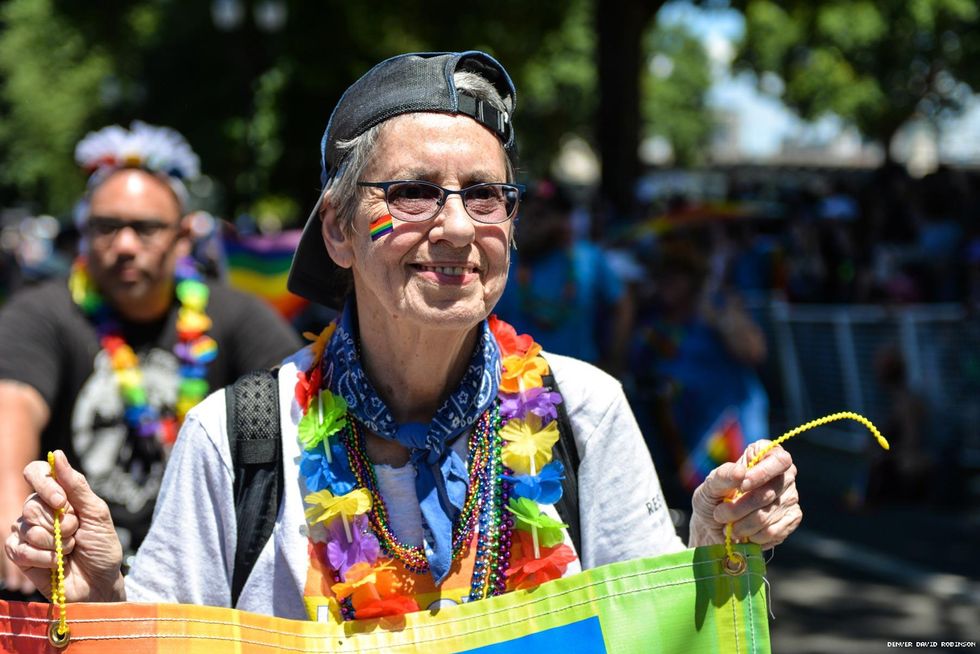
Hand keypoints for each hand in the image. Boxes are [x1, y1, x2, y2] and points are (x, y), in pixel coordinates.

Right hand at [4, 451, 124, 601]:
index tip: (61, 501)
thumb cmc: (102, 547)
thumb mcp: (96, 512)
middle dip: (59, 523)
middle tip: (75, 534)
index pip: (36, 472)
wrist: (99, 582)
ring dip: (54, 543)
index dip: (44, 484)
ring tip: (68, 550)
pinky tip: (56, 563)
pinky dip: (42, 558)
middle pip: (31, 503)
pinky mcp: (20, 554)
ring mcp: (27, 532)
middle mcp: (40, 511)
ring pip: (27, 527)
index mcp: (59, 496)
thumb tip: (57, 455)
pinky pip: (19, 549)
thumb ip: (76, 485)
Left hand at [689, 440, 801, 548]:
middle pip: (770, 492)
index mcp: (764, 456)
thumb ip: (723, 476)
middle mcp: (783, 475)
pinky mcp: (791, 520)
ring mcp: (790, 498)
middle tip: (720, 514)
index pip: (779, 460)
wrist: (714, 528)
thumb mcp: (710, 485)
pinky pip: (773, 531)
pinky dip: (753, 536)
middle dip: (740, 507)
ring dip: (742, 525)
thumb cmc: (713, 499)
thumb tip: (741, 472)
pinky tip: (744, 534)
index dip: (763, 473)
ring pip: (768, 514)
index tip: (743, 485)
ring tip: (728, 526)